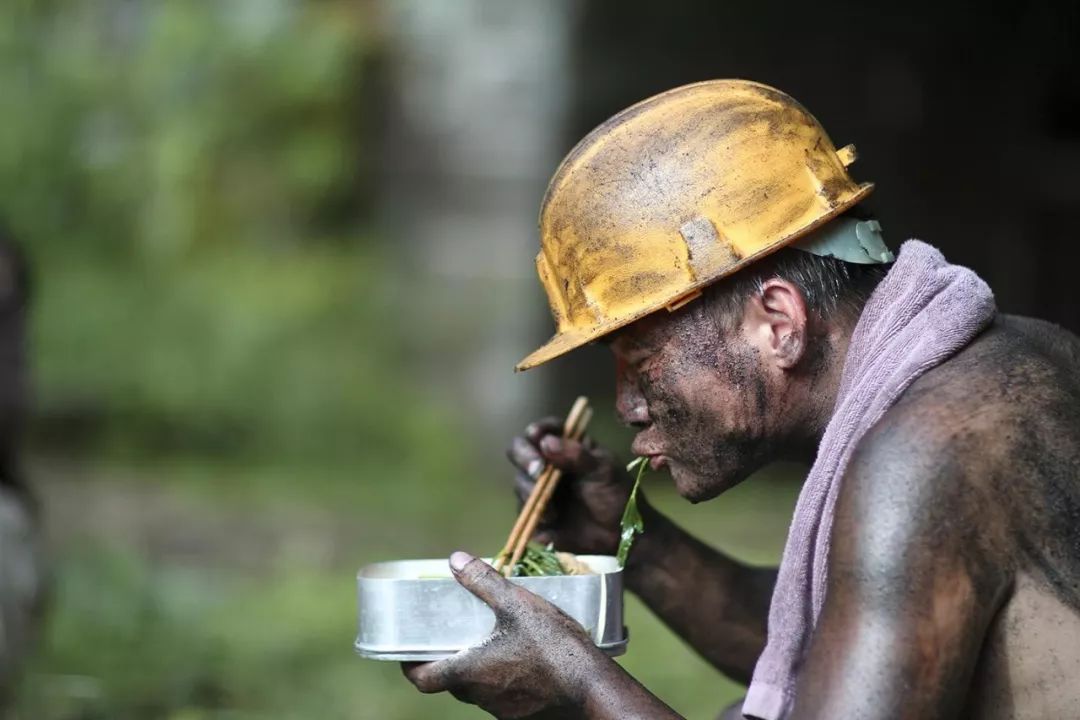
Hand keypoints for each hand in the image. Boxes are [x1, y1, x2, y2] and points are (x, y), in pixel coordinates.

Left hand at [402, 551, 602, 718]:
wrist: (592, 688)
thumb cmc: (553, 647)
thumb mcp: (517, 605)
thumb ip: (483, 582)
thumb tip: (455, 560)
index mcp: (470, 673)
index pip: (423, 679)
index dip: (410, 666)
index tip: (409, 651)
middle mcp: (481, 697)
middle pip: (451, 685)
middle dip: (448, 662)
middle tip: (453, 637)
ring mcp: (503, 711)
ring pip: (479, 692)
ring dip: (479, 671)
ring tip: (492, 644)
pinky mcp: (525, 715)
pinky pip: (504, 699)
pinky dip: (504, 681)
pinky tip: (524, 661)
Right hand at [507, 417, 644, 556]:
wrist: (618, 535)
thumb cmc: (615, 495)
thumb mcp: (604, 470)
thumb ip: (577, 455)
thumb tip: (546, 442)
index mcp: (566, 447)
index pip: (545, 430)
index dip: (538, 429)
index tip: (537, 434)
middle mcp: (548, 463)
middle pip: (519, 449)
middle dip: (524, 456)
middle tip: (537, 469)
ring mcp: (538, 487)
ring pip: (520, 479)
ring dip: (530, 488)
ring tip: (553, 505)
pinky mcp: (533, 511)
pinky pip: (523, 507)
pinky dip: (534, 510)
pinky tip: (551, 518)